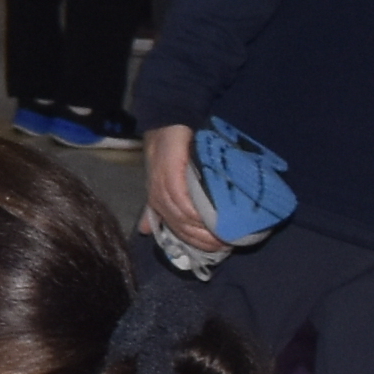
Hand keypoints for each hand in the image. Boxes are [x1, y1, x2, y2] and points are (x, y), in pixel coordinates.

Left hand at [139, 120, 214, 264]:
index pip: (177, 232)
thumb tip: (145, 231)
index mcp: (158, 203)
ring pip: (182, 218)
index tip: (220, 249)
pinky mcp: (169, 175)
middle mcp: (158, 199)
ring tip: (225, 234)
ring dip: (204, 229)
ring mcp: (162, 188)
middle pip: (181, 229)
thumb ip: (157, 207)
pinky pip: (182, 201)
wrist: (167, 125)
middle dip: (205, 240)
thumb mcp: (165, 182)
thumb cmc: (170, 154)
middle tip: (228, 243)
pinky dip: (195, 212)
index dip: (198, 244)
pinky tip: (210, 217)